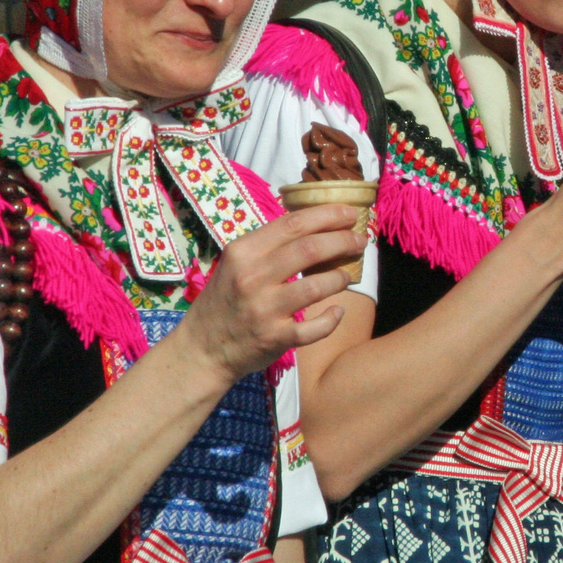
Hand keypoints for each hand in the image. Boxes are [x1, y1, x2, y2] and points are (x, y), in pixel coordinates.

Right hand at [175, 203, 365, 382]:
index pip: (293, 224)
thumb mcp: (236, 264)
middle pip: (310, 249)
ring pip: (317, 286)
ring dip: (340, 277)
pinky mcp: (275, 337)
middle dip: (343, 241)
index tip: (350, 214)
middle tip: (360, 242)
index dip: (327, 216)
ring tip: (347, 275)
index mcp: (244, 251)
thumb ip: (268, 246)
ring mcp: (264, 309)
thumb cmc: (224, 300)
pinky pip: (314, 327)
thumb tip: (315, 227)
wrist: (202, 348)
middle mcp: (252, 277)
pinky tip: (337, 312)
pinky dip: (332, 318)